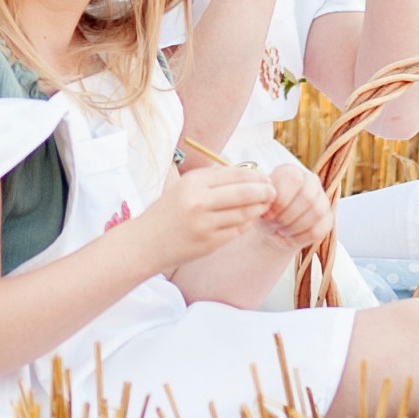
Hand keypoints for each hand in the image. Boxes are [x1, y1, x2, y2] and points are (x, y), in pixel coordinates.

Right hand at [142, 164, 271, 267]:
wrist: (145, 243)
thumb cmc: (167, 213)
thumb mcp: (184, 187)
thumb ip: (211, 181)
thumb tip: (247, 176)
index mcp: (193, 182)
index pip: (233, 174)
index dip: (254, 175)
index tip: (265, 177)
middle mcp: (198, 200)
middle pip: (243, 192)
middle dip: (263, 191)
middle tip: (273, 191)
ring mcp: (204, 223)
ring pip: (243, 212)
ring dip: (258, 208)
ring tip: (265, 205)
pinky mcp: (209, 242)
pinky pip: (237, 230)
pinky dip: (246, 224)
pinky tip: (249, 220)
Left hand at [260, 159, 331, 251]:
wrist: (273, 229)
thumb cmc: (265, 212)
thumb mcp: (259, 203)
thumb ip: (263, 198)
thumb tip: (269, 201)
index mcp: (292, 172)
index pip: (294, 179)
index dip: (281, 200)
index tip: (268, 214)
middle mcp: (311, 181)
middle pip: (307, 197)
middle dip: (287, 216)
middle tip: (275, 223)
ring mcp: (323, 200)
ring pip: (316, 213)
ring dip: (293, 227)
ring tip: (281, 229)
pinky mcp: (327, 220)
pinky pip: (318, 230)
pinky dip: (300, 237)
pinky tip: (290, 235)